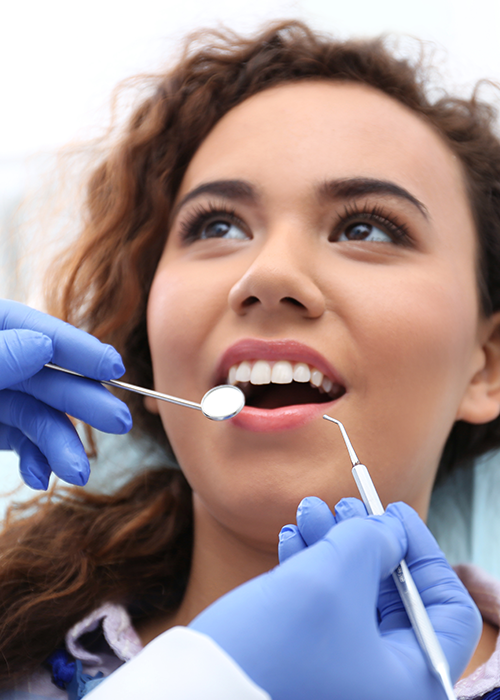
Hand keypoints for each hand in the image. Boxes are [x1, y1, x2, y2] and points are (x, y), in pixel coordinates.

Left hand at [0, 299, 131, 488]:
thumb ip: (0, 355)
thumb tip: (46, 345)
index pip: (43, 334)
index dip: (81, 351)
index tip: (115, 368)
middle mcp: (4, 361)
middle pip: (52, 378)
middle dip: (84, 402)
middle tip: (118, 422)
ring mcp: (0, 395)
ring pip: (41, 416)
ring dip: (62, 444)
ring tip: (77, 472)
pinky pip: (23, 441)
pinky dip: (35, 460)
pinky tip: (40, 476)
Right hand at [190, 498, 481, 699]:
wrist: (195, 691)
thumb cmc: (272, 647)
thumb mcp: (333, 577)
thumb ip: (372, 541)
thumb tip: (388, 531)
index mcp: (412, 682)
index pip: (448, 609)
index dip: (424, 551)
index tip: (392, 512)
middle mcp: (383, 687)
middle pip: (395, 598)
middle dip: (366, 541)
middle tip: (341, 504)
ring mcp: (343, 681)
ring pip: (355, 599)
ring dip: (333, 548)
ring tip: (307, 512)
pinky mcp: (308, 669)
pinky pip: (325, 613)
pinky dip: (312, 571)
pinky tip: (291, 540)